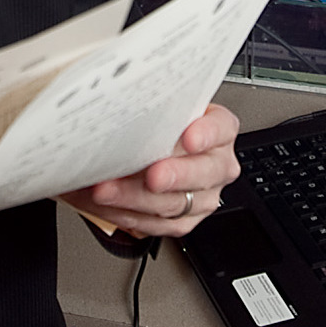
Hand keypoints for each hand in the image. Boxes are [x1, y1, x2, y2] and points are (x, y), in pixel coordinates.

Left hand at [59, 102, 240, 238]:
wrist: (153, 152)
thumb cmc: (159, 127)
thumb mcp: (161, 108)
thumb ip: (152, 106)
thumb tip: (119, 101)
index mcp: (218, 130)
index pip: (221, 128)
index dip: (207, 133)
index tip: (189, 137)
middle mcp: (216, 165)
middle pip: (202, 173)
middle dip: (173, 175)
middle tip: (151, 175)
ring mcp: (202, 197)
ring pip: (173, 204)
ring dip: (133, 198)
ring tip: (106, 190)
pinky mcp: (182, 222)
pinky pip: (155, 224)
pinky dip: (125, 214)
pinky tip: (105, 204)